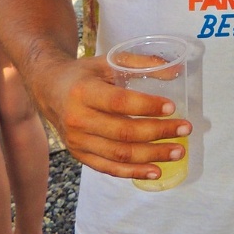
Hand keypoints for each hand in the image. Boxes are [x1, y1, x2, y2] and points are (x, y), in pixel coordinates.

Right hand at [40, 54, 191, 179]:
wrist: (48, 89)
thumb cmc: (84, 74)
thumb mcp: (107, 61)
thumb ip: (140, 64)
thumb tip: (175, 72)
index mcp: (84, 92)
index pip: (119, 102)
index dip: (147, 106)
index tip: (172, 107)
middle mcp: (78, 119)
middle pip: (123, 132)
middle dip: (159, 132)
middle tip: (185, 129)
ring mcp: (77, 141)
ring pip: (119, 154)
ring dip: (152, 155)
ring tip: (178, 152)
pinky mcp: (79, 155)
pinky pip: (109, 168)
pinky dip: (134, 172)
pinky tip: (156, 171)